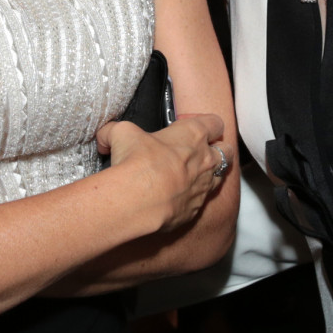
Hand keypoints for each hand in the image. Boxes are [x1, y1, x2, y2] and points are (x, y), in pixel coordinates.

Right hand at [96, 113, 228, 233]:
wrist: (139, 200)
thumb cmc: (137, 162)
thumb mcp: (121, 134)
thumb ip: (115, 132)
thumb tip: (105, 138)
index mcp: (193, 134)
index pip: (215, 123)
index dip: (206, 124)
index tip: (194, 127)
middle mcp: (206, 159)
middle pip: (227, 149)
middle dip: (217, 148)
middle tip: (197, 151)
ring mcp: (205, 186)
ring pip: (220, 176)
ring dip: (208, 174)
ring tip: (188, 175)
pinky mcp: (197, 209)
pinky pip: (201, 200)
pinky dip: (192, 198)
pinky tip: (176, 197)